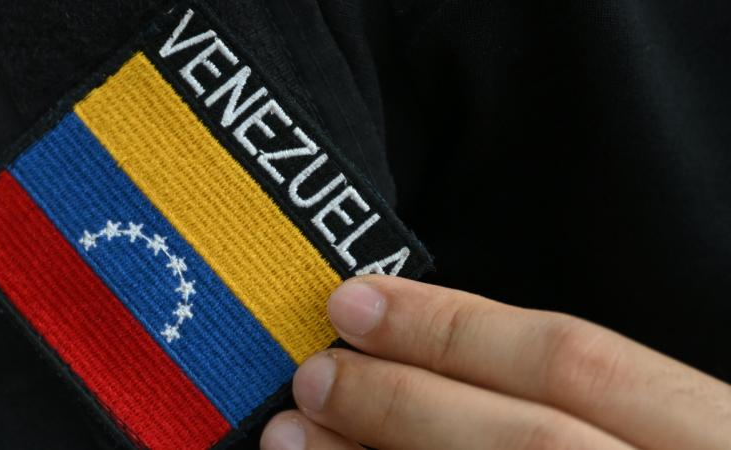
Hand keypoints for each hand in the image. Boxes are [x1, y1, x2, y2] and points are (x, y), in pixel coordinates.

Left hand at [260, 275, 730, 449]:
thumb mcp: (681, 428)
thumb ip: (599, 404)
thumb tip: (453, 365)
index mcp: (712, 435)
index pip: (571, 362)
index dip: (452, 327)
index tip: (359, 301)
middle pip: (521, 440)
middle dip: (403, 401)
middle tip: (312, 374)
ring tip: (293, 440)